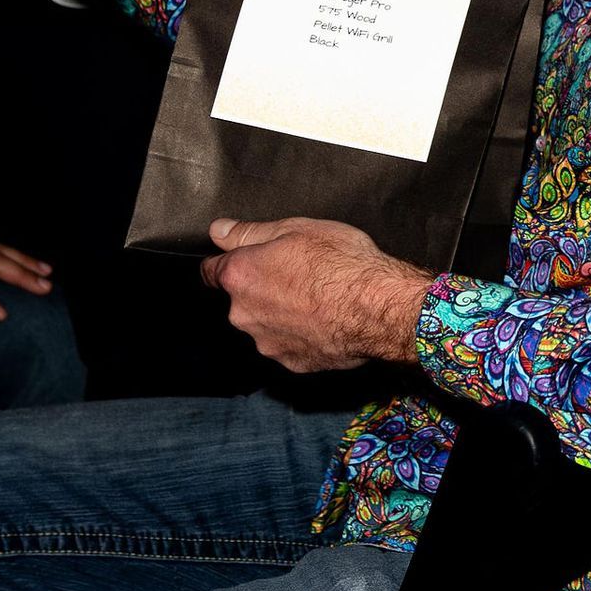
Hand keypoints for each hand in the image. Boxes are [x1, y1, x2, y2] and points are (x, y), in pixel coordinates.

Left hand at [200, 217, 434, 372]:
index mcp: (240, 277)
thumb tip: (218, 230)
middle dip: (262, 289)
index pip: (211, 270)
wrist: (379, 307)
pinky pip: (291, 345)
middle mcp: (244, 314)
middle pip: (242, 300)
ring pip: (266, 325)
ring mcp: (268, 343)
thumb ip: (250, 232)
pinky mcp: (293, 362)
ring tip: (319, 300)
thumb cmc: (342, 263)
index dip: (230, 261)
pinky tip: (327, 320)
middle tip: (300, 274)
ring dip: (282, 314)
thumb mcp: (297, 228)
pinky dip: (303, 335)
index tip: (248, 258)